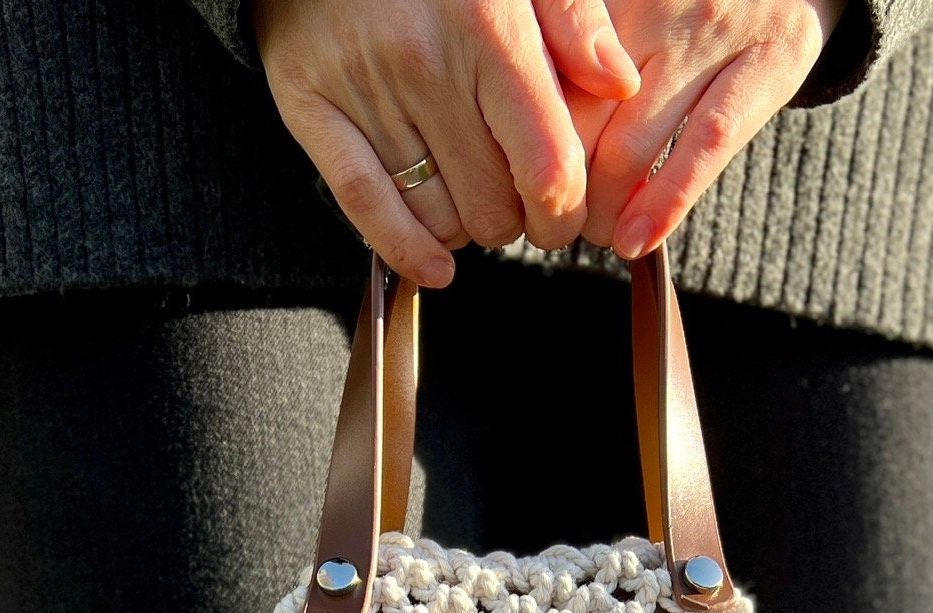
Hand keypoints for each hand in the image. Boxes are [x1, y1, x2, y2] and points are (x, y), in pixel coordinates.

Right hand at [253, 0, 640, 288]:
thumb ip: (575, 21)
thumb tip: (620, 85)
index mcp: (488, 30)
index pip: (547, 168)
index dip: (564, 214)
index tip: (563, 216)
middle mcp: (426, 63)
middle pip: (493, 208)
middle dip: (513, 220)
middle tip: (509, 196)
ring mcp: (365, 89)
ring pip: (438, 217)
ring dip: (461, 227)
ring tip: (464, 190)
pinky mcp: (312, 106)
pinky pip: (364, 206)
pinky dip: (405, 250)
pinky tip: (433, 267)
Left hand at [544, 0, 846, 257]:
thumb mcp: (630, 9)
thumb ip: (579, 56)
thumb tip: (524, 144)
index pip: (545, 83)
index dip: (527, 144)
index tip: (521, 180)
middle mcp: (655, 0)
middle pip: (578, 120)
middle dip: (561, 186)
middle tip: (555, 218)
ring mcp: (714, 30)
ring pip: (629, 146)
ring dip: (603, 211)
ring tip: (598, 232)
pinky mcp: (769, 61)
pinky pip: (703, 146)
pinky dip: (664, 204)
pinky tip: (635, 241)